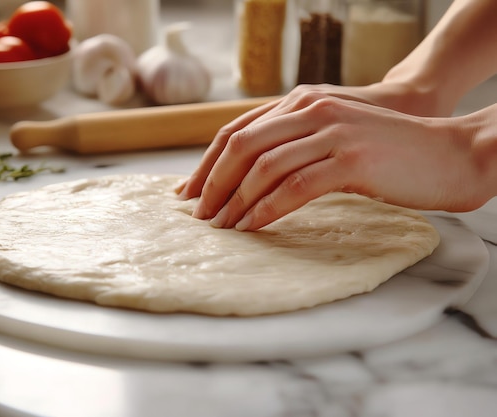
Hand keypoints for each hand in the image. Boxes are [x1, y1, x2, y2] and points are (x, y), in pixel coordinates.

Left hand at [177, 88, 490, 230]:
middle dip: (213, 183)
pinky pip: (294, 186)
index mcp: (301, 104)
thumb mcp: (333, 138)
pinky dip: (266, 209)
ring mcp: (331, 132)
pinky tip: (252, 226)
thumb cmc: (388, 152)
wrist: (448, 153)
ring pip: (264, 166)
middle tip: (199, 214)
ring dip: (235, 200)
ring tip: (221, 227)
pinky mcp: (350, 159)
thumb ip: (295, 147)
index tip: (188, 191)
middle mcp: (310, 111)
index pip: (237, 131)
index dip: (207, 162)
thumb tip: (250, 179)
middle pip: (241, 146)